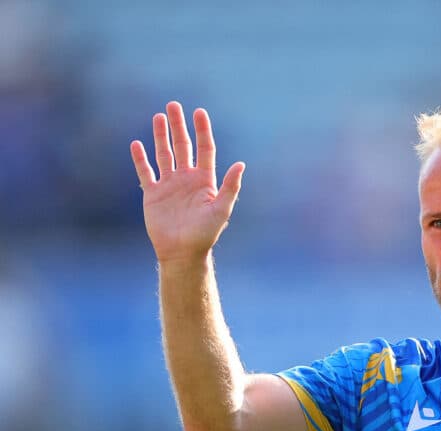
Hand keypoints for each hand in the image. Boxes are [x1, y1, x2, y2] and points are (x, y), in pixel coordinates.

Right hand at [130, 102, 244, 263]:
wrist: (183, 252)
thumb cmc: (205, 233)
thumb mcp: (221, 209)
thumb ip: (230, 186)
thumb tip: (241, 164)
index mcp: (205, 180)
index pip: (204, 149)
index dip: (202, 130)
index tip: (199, 112)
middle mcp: (187, 179)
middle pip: (183, 146)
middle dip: (179, 126)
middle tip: (174, 105)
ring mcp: (169, 185)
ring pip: (164, 154)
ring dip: (160, 136)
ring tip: (158, 117)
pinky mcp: (153, 194)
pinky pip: (145, 172)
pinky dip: (140, 159)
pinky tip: (136, 144)